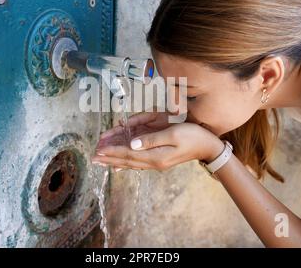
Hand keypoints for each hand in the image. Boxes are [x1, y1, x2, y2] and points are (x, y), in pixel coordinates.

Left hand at [92, 111, 224, 171]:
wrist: (207, 146)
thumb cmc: (192, 136)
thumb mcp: (174, 134)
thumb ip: (152, 139)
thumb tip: (133, 144)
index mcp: (156, 156)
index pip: (129, 154)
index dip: (112, 152)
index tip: (98, 150)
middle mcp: (153, 162)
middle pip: (126, 161)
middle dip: (109, 158)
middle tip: (93, 158)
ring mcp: (156, 163)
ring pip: (130, 163)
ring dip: (114, 161)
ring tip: (101, 161)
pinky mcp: (159, 161)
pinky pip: (138, 163)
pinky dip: (126, 164)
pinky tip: (119, 166)